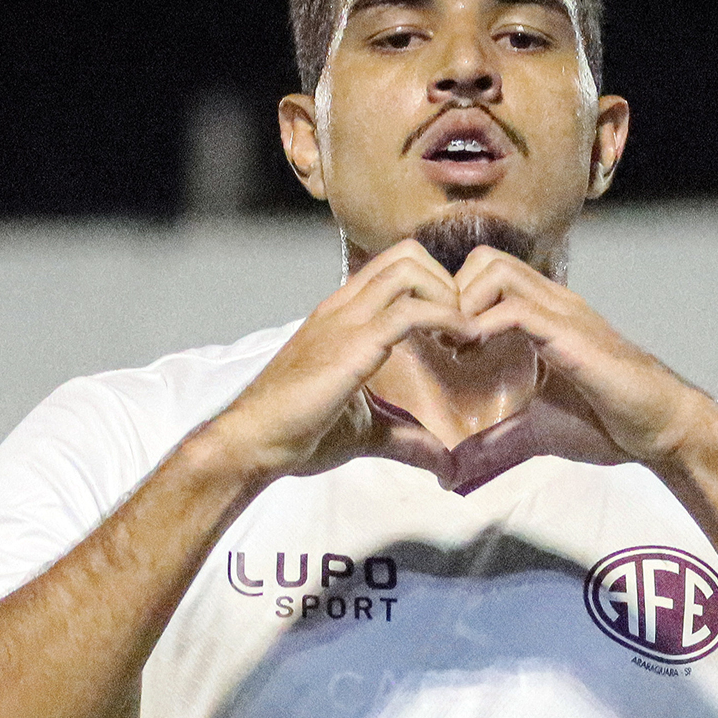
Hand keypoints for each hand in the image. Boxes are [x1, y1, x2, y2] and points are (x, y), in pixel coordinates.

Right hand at [212, 239, 470, 476]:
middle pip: (407, 254)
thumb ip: (406, 437)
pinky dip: (448, 318)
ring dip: (450, 295)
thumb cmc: (295, 434)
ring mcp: (346, 321)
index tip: (456, 330)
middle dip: (448, 282)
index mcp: (342, 316)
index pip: (395, 268)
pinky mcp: (353, 345)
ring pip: (410, 268)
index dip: (435, 286)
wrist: (252, 443)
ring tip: (465, 336)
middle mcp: (343, 308)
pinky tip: (463, 343)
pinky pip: (410, 310)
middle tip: (463, 328)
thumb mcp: (365, 430)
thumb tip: (444, 463)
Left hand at [453, 246, 717, 462]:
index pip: (486, 274)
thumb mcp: (536, 431)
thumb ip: (495, 442)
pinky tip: (472, 356)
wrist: (663, 428)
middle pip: (484, 259)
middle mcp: (552, 303)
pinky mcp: (570, 336)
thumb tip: (452, 473)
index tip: (438, 343)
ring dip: (462, 303)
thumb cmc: (608, 423)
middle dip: (450, 293)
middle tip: (442, 340)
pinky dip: (481, 326)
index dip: (452, 300)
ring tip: (457, 347)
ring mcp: (562, 314)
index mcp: (543, 316)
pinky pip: (516, 310)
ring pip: (494, 270)